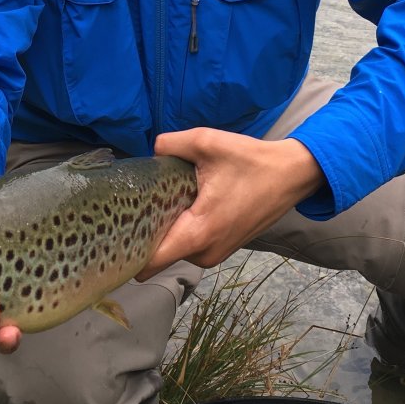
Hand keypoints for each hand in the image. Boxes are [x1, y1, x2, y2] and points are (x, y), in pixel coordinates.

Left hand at [135, 128, 323, 278]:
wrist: (292, 174)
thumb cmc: (250, 161)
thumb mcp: (207, 142)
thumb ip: (170, 145)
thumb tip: (151, 150)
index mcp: (198, 232)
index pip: (151, 261)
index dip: (128, 251)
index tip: (112, 233)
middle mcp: (205, 252)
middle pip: (158, 255)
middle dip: (144, 235)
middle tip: (133, 205)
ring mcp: (215, 253)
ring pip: (175, 249)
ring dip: (165, 229)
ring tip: (160, 200)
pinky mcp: (223, 248)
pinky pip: (190, 244)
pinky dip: (182, 229)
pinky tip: (180, 204)